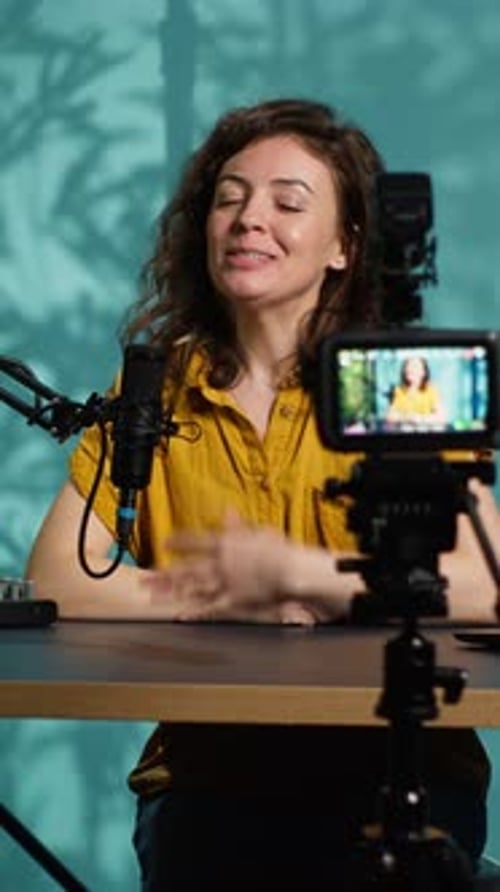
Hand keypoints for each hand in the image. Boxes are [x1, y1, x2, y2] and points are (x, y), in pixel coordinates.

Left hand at [145, 515, 317, 623]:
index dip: (179, 541)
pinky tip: (179, 616)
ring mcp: (225, 582)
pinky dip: (194, 612)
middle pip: (187, 567)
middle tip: (144, 576)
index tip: (165, 542)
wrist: (292, 570)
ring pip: (192, 587)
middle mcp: (221, 562)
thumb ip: (239, 525)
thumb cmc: (280, 550)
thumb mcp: (259, 532)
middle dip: (164, 573)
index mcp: (228, 543)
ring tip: (152, 595)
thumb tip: (228, 510)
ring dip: (171, 591)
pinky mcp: (234, 599)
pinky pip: (211, 607)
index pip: (197, 540)